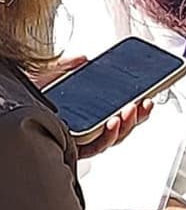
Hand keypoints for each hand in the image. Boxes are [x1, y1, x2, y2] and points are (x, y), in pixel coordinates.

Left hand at [32, 55, 152, 157]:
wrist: (4, 107)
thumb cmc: (24, 99)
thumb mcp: (50, 76)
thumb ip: (68, 67)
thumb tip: (84, 58)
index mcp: (83, 115)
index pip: (116, 114)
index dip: (135, 108)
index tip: (148, 96)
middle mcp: (83, 130)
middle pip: (119, 127)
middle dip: (137, 116)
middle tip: (145, 101)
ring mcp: (79, 141)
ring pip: (112, 139)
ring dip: (127, 124)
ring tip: (130, 109)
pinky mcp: (71, 150)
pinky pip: (95, 147)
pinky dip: (107, 136)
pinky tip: (112, 122)